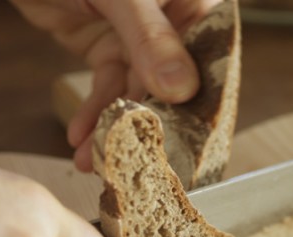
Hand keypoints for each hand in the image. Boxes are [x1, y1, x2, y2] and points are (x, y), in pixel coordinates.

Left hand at [12, 0, 220, 171]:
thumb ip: (151, 38)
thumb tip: (182, 91)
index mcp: (198, 0)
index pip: (212, 59)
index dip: (205, 105)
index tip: (194, 148)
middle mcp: (176, 19)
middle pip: (176, 84)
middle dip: (153, 125)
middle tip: (140, 164)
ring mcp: (141, 35)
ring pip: (138, 91)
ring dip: (116, 127)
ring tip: (97, 161)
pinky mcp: (108, 46)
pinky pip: (108, 87)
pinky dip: (93, 113)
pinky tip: (80, 139)